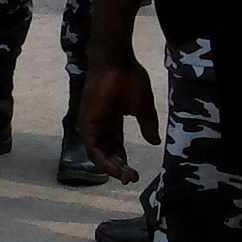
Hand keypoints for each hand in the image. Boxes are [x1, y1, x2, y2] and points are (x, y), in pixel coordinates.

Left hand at [72, 52, 157, 181]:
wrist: (115, 63)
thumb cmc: (129, 79)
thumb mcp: (143, 108)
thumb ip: (148, 126)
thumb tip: (155, 142)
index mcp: (113, 121)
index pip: (116, 147)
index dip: (124, 161)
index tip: (136, 173)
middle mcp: (101, 126)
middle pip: (107, 154)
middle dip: (119, 168)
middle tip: (131, 179)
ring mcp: (92, 125)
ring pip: (99, 155)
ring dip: (112, 168)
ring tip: (126, 177)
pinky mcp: (87, 123)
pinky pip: (93, 148)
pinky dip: (103, 161)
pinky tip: (116, 169)